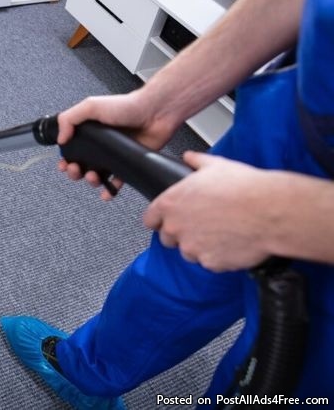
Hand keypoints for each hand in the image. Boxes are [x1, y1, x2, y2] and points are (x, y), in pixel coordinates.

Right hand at [57, 91, 177, 199]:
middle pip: (81, 165)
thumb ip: (69, 119)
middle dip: (75, 172)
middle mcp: (100, 144)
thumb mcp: (91, 106)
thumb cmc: (126, 106)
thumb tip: (60, 138)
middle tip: (77, 170)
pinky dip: (110, 190)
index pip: (71, 148)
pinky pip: (116, 181)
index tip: (64, 164)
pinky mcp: (127, 163)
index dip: (65, 158)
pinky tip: (107, 193)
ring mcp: (114, 154)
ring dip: (92, 181)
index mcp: (89, 131)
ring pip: (97, 175)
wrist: (155, 113)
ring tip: (94, 177)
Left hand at [143, 151, 273, 271]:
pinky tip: (231, 242)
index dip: (159, 219)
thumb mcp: (216, 165)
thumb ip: (196, 162)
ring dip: (198, 246)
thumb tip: (189, 157)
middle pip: (167, 238)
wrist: (270, 211)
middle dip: (180, 233)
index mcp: (171, 203)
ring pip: (188, 252)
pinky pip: (209, 262)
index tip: (167, 219)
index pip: (150, 219)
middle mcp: (176, 227)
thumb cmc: (244, 188)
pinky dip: (217, 256)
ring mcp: (192, 248)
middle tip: (201, 224)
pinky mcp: (210, 263)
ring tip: (219, 232)